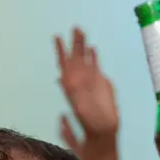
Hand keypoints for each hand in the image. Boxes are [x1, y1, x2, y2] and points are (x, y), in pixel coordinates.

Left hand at [55, 27, 118, 150]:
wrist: (103, 131)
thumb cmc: (89, 124)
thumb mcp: (77, 107)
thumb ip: (72, 88)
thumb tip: (61, 78)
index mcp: (72, 86)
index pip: (65, 65)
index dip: (61, 52)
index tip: (57, 38)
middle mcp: (79, 81)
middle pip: (75, 59)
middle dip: (74, 44)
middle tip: (74, 28)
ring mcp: (90, 81)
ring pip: (85, 60)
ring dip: (82, 47)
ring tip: (80, 31)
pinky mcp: (101, 83)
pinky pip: (95, 67)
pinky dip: (93, 58)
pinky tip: (92, 48)